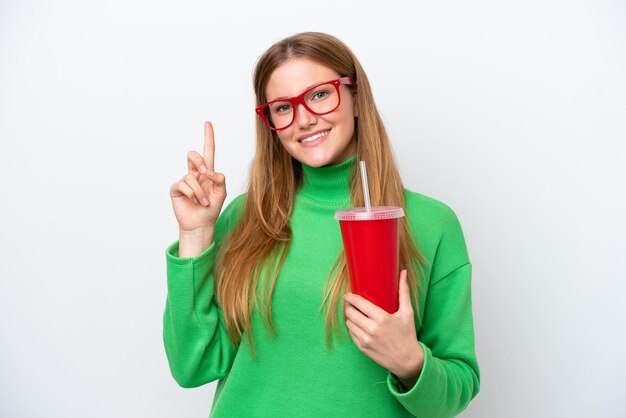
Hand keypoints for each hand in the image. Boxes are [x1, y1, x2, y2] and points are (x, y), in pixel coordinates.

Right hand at [170, 121, 226, 232]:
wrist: (201, 224)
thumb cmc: (211, 208)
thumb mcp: (221, 192)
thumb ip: (219, 178)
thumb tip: (209, 170)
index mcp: (207, 172)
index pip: (208, 151)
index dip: (208, 137)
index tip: (208, 123)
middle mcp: (195, 173)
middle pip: (193, 155)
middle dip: (199, 161)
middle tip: (205, 172)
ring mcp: (184, 180)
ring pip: (191, 176)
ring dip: (200, 191)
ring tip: (203, 202)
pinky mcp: (176, 189)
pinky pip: (183, 184)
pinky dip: (192, 194)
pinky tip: (194, 201)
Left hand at [344, 270, 424, 388]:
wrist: (407, 360)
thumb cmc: (407, 334)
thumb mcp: (407, 312)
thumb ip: (403, 291)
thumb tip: (403, 273)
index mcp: (382, 318)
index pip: (359, 303)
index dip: (350, 298)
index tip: (348, 295)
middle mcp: (372, 329)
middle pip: (350, 313)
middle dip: (349, 307)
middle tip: (352, 304)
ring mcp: (366, 340)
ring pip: (349, 323)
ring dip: (350, 318)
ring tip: (355, 314)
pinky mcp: (363, 348)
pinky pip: (351, 334)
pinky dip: (353, 329)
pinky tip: (358, 326)